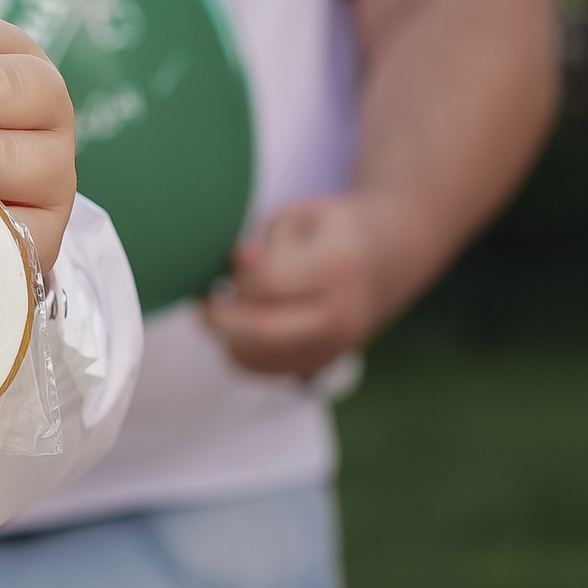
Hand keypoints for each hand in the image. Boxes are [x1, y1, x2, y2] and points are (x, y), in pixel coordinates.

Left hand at [203, 191, 419, 375]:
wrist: (381, 261)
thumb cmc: (327, 231)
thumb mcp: (298, 217)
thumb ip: (266, 241)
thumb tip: (238, 262)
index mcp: (337, 268)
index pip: (267, 283)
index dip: (238, 274)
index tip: (233, 258)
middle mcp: (341, 315)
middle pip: (261, 331)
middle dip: (219, 317)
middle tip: (206, 301)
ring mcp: (336, 345)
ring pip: (258, 357)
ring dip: (225, 337)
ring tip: (223, 311)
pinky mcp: (324, 363)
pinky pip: (266, 369)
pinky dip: (240, 353)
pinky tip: (239, 330)